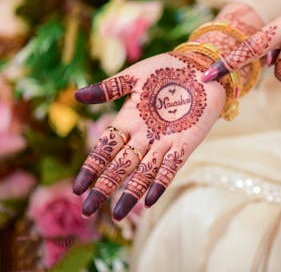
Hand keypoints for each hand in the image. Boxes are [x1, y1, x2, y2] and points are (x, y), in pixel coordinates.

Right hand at [73, 52, 224, 219]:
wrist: (201, 67)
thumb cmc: (167, 69)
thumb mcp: (135, 76)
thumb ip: (109, 88)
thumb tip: (77, 96)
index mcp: (129, 119)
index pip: (105, 148)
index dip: (92, 167)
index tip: (79, 187)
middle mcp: (144, 135)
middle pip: (120, 165)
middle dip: (104, 187)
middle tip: (88, 210)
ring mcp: (164, 141)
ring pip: (143, 171)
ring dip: (130, 192)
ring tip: (118, 214)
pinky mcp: (186, 143)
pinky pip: (171, 167)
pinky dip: (160, 183)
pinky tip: (148, 200)